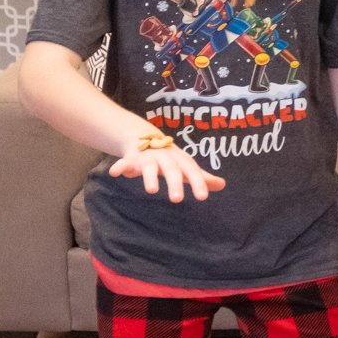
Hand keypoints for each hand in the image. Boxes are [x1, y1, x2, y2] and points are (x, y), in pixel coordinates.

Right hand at [108, 134, 225, 201]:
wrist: (144, 137)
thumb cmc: (170, 158)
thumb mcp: (186, 166)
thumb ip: (202, 178)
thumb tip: (222, 185)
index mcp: (180, 161)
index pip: (192, 172)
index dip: (198, 183)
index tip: (202, 197)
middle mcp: (165, 158)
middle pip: (171, 170)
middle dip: (174, 183)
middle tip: (177, 200)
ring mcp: (148, 157)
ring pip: (149, 167)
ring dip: (150, 177)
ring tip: (152, 190)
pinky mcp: (131, 159)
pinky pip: (124, 162)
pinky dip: (120, 167)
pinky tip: (115, 173)